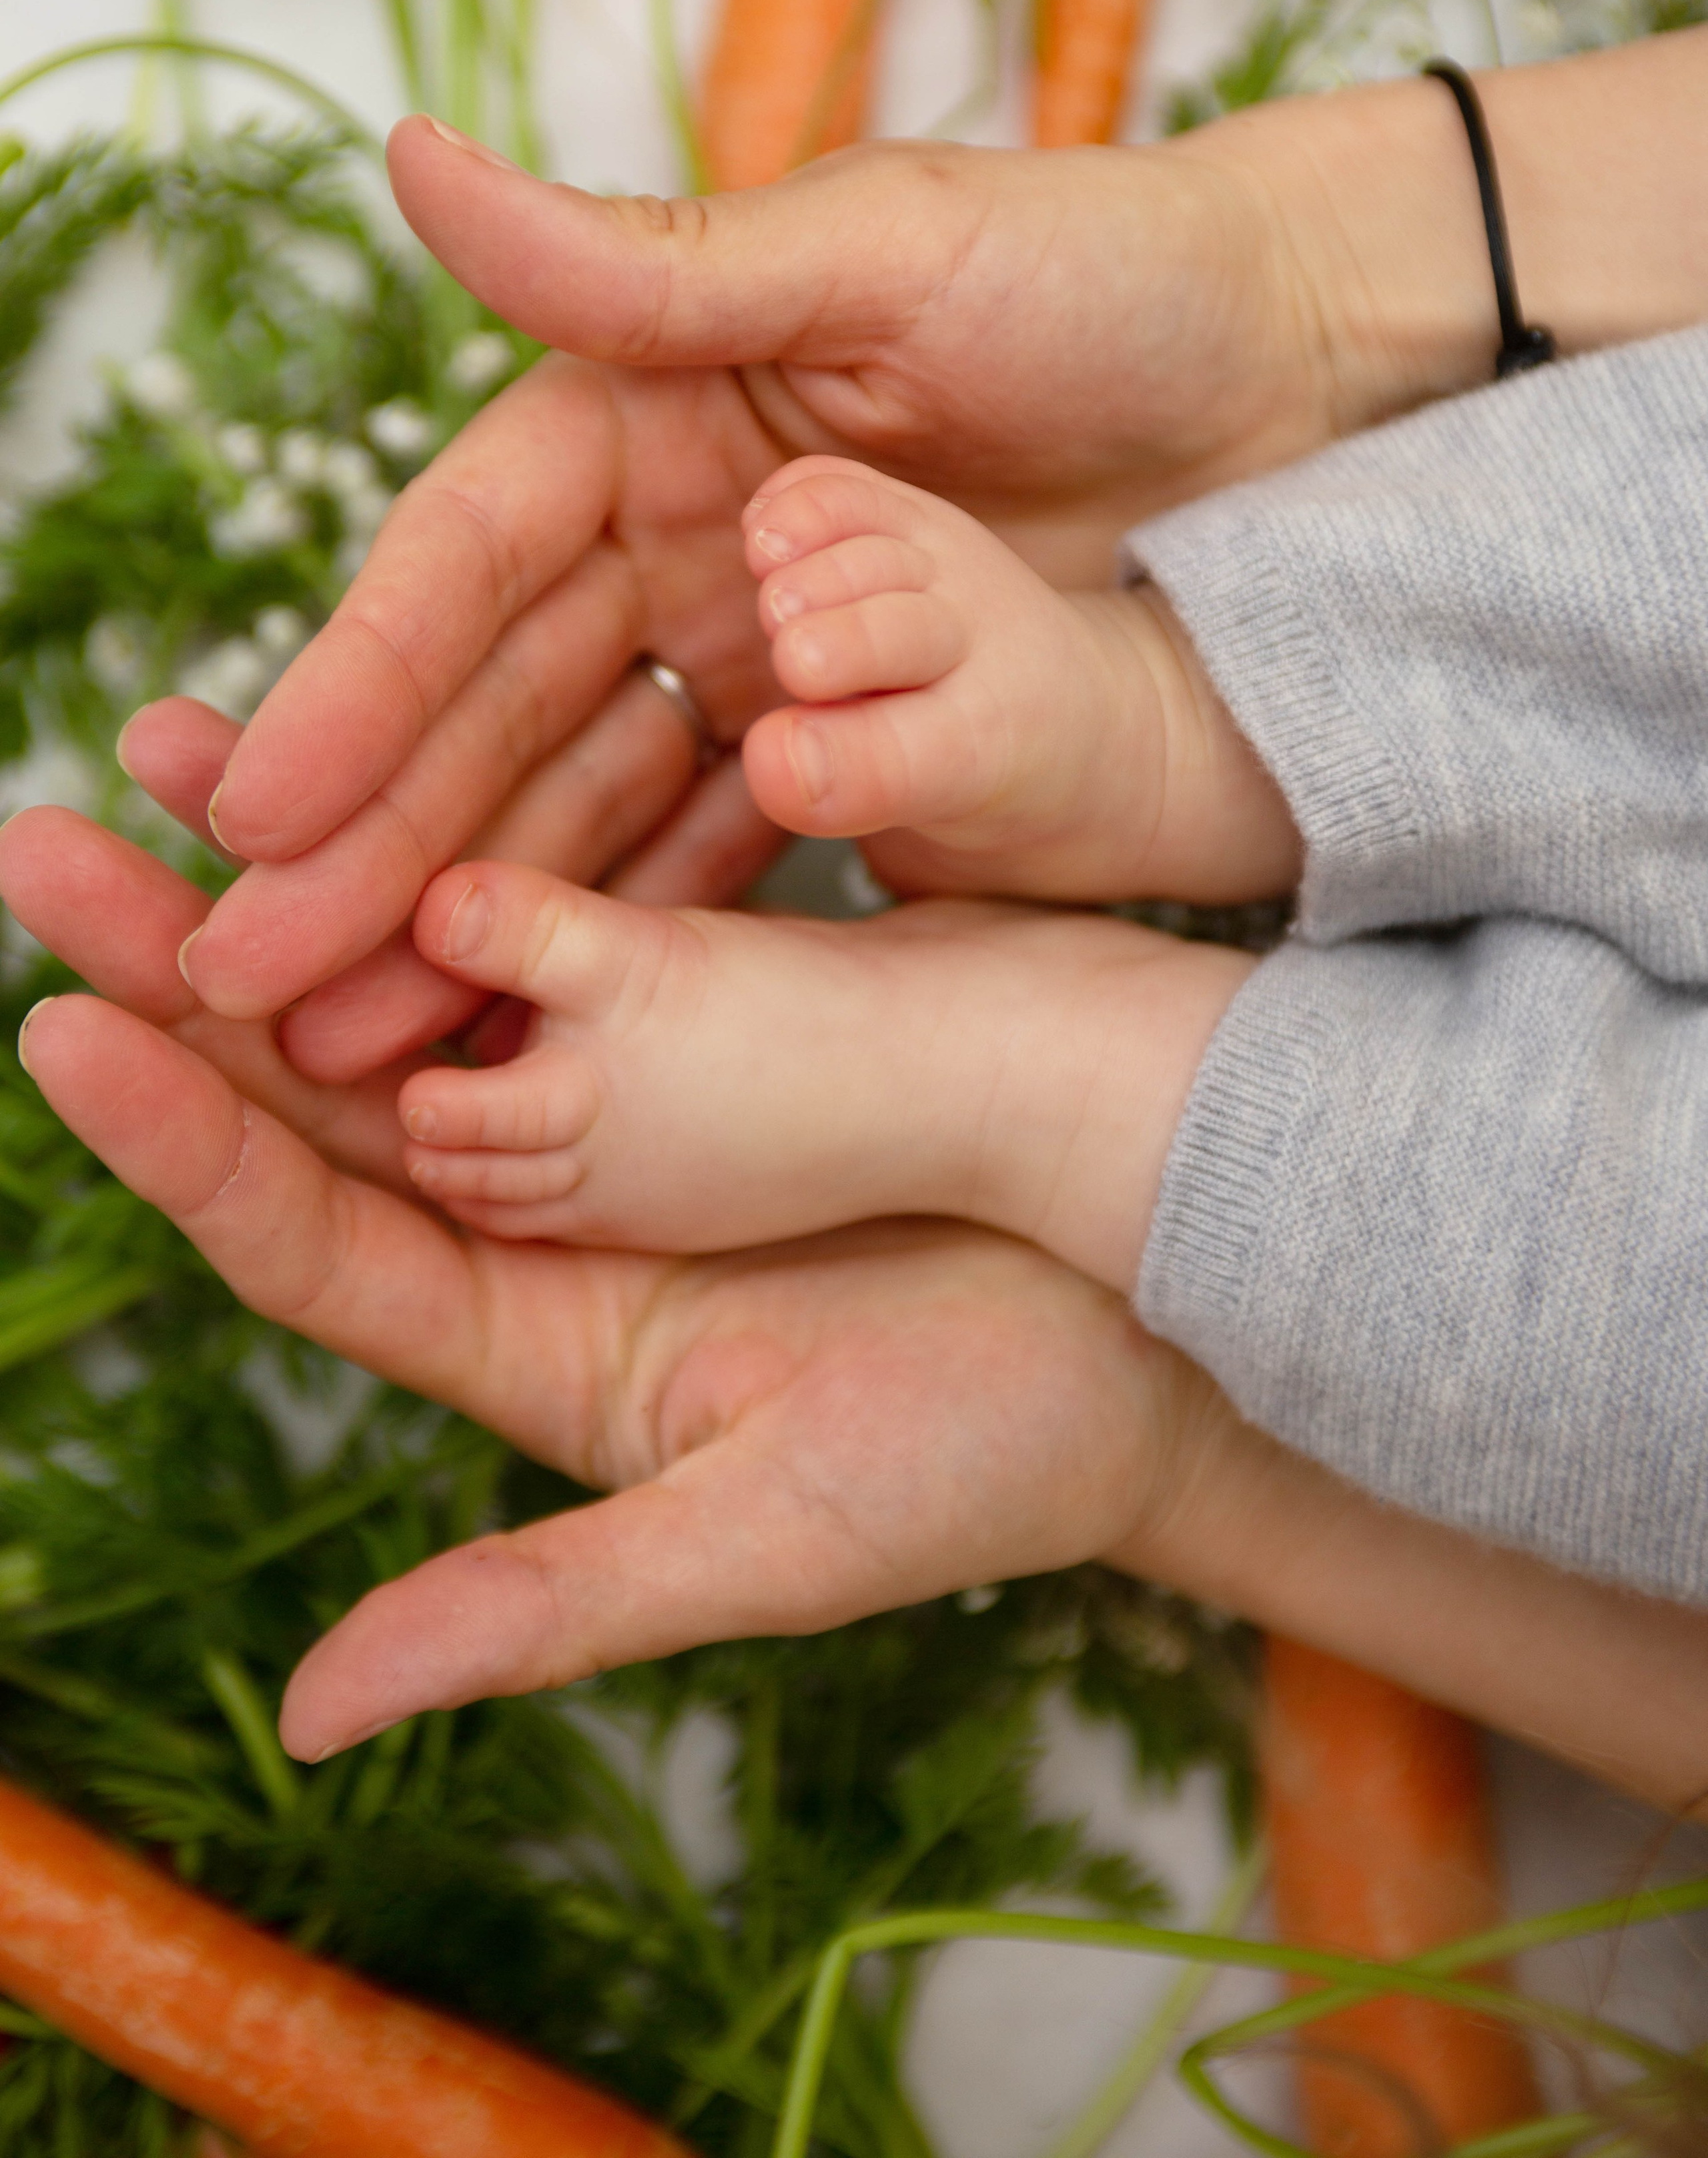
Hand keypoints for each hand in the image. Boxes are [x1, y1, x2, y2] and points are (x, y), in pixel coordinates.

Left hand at [9, 807, 1707, 1808]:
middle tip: (51, 840)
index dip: (183, 1140)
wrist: (1158, 1330)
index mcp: (523, 1338)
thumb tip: (314, 1718)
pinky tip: (413, 736)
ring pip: (417, 970)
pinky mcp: (702, 1010)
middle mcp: (539, 1216)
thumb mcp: (763, 1542)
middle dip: (186, 963)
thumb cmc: (986, 1457)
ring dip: (309, 861)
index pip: (309, 1233)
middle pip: (318, 1083)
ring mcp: (615, 1104)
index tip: (66, 1027)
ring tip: (187, 742)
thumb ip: (543, 1610)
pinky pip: (552, 909)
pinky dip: (472, 826)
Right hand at [135, 113, 1355, 1057]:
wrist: (1293, 373)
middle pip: (494, 709)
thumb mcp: (883, 252)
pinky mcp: (839, 728)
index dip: (356, 687)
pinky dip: (631, 925)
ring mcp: (749, 644)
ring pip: (579, 797)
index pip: (466, 563)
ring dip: (476, 917)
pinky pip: (713, 843)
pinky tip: (548, 1011)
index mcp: (643, 405)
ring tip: (364, 1046)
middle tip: (259, 984)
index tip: (259, 813)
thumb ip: (648, 260)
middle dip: (376, 846)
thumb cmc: (1106, 274)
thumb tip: (409, 154)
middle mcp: (669, 533)